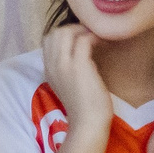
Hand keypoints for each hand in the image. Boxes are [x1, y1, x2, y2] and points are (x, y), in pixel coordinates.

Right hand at [39, 22, 114, 137]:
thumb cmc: (84, 108)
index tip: (80, 39)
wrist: (88, 124)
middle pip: (54, 33)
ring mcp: (63, 64)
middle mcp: (52, 65)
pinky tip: (104, 42)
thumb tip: (82, 53)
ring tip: (96, 37)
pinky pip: (84, 39)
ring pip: (65, 31)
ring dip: (83, 30)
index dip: (65, 35)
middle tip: (89, 35)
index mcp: (48, 71)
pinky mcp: (79, 65)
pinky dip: (94, 36)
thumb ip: (69, 70)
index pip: (48, 41)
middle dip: (73, 28)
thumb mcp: (70, 86)